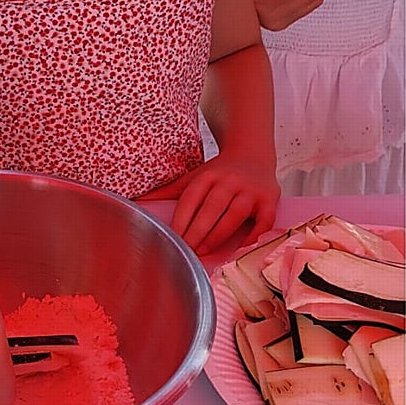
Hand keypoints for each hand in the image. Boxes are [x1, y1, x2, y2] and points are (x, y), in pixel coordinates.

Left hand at [139, 153, 279, 255]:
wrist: (253, 153)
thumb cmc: (220, 172)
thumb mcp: (194, 177)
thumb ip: (168, 191)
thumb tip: (136, 201)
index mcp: (208, 175)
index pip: (191, 199)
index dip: (181, 220)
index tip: (172, 238)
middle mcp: (230, 181)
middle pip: (212, 208)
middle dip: (197, 232)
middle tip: (185, 250)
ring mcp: (251, 190)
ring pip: (235, 215)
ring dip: (218, 235)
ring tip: (203, 251)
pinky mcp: (270, 199)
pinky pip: (264, 220)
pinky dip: (255, 235)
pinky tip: (241, 248)